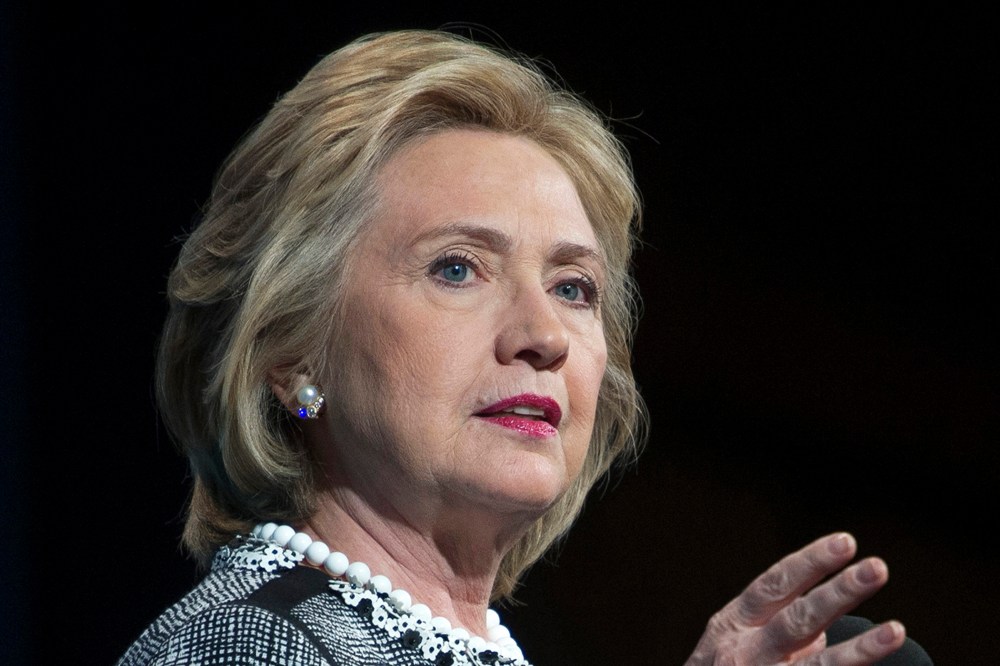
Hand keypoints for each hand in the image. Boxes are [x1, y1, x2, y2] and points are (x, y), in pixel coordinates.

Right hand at [685, 532, 906, 664]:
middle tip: (878, 568)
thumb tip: (838, 591)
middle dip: (839, 593)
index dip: (809, 563)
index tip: (847, 543)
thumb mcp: (738, 637)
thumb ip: (779, 618)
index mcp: (735, 623)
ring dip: (860, 650)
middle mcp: (747, 653)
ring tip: (897, 631)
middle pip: (798, 621)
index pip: (774, 585)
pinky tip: (887, 657)